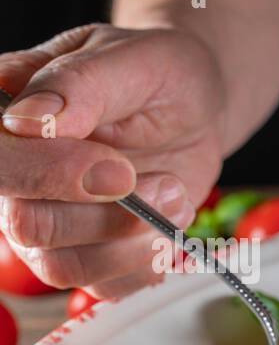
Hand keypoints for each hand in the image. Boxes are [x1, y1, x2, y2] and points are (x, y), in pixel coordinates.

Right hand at [0, 24, 225, 297]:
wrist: (194, 105)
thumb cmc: (155, 74)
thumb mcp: (128, 58)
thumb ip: (78, 85)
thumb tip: (29, 120)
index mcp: (5, 119)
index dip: (52, 176)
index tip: (118, 168)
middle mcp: (16, 178)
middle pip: (27, 227)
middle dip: (108, 216)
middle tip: (167, 185)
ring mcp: (47, 220)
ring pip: (64, 266)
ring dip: (132, 243)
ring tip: (176, 197)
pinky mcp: (88, 253)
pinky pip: (105, 286)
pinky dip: (147, 263)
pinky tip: (170, 223)